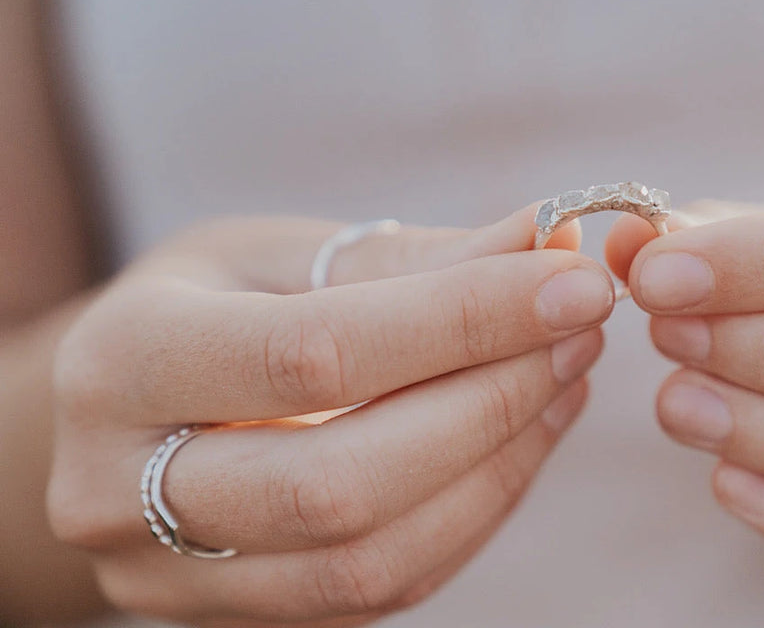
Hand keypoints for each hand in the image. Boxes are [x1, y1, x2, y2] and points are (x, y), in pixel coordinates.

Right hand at [48, 206, 613, 625]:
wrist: (125, 410)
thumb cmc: (209, 307)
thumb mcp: (281, 253)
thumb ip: (409, 259)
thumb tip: (547, 238)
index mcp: (123, 360)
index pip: (314, 354)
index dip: (463, 319)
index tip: (573, 280)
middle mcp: (120, 487)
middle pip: (342, 484)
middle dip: (491, 403)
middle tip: (579, 331)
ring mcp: (172, 575)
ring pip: (372, 560)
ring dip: (501, 465)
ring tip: (565, 376)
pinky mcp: (239, 618)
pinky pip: (385, 589)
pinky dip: (476, 511)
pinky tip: (522, 436)